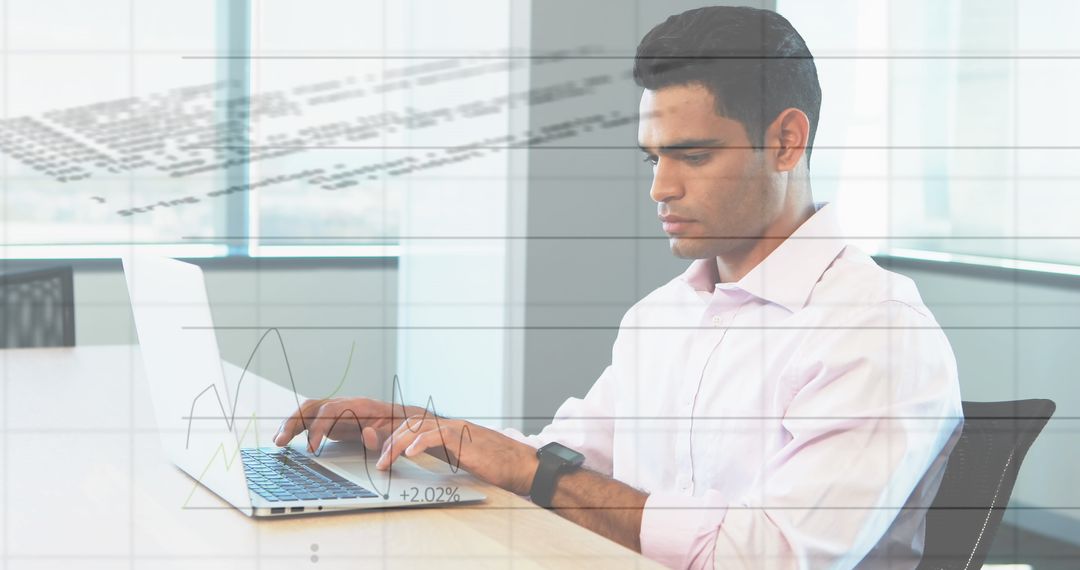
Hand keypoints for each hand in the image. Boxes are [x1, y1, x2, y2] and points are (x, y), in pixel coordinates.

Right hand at [273, 397, 424, 452]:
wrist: (403, 421)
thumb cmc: (399, 427)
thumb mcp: (395, 433)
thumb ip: (382, 434)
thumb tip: (367, 433)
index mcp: (358, 405)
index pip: (330, 411)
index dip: (318, 428)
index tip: (312, 449)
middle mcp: (344, 404)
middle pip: (312, 406)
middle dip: (294, 422)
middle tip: (281, 442)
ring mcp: (337, 411)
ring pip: (307, 411)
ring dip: (290, 424)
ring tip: (278, 442)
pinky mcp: (333, 421)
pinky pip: (310, 420)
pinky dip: (296, 428)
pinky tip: (286, 441)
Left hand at [376, 415, 539, 495]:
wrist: (521, 465)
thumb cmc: (495, 465)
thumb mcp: (461, 458)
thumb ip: (441, 454)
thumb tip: (417, 459)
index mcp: (447, 430)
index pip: (413, 427)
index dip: (394, 437)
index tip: (380, 454)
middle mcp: (450, 425)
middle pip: (410, 424)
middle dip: (390, 442)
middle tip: (380, 463)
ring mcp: (457, 429)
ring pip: (418, 428)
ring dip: (397, 445)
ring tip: (386, 462)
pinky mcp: (465, 437)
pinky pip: (437, 435)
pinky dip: (420, 443)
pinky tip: (410, 454)